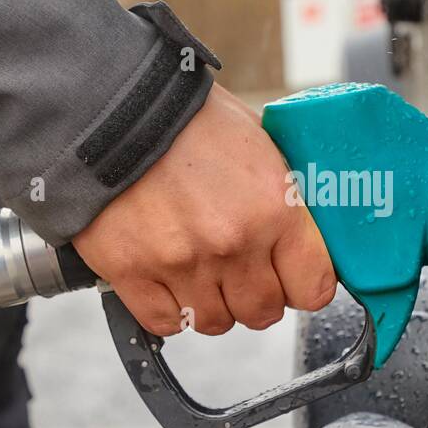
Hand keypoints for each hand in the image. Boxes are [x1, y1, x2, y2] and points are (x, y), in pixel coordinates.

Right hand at [72, 83, 336, 335]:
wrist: (114, 104)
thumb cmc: (189, 118)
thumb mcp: (261, 144)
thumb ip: (284, 198)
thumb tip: (304, 234)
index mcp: (273, 209)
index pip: (313, 289)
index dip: (303, 285)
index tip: (292, 277)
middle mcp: (232, 243)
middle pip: (262, 312)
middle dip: (256, 295)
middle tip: (241, 269)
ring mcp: (182, 263)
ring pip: (215, 322)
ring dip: (213, 303)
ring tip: (201, 269)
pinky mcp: (133, 272)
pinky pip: (166, 322)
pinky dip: (170, 308)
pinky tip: (168, 276)